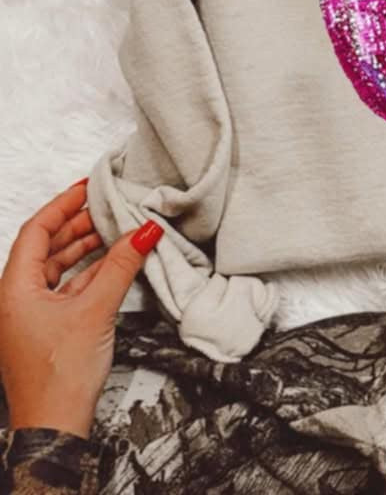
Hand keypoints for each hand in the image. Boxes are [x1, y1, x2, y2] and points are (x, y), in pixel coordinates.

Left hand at [0, 180, 162, 437]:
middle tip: (108, 205)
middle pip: (46, 247)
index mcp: (14, 289)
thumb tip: (144, 231)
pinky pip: (67, 288)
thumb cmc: (59, 375)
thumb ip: (121, 265)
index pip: (35, 231)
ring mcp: (30, 315)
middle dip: (78, 224)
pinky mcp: (47, 329)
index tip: (88, 188)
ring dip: (86, 248)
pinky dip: (89, 272)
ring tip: (116, 230)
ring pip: (57, 268)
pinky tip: (113, 265)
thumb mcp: (96, 309)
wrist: (55, 425)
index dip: (62, 206)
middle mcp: (16, 299)